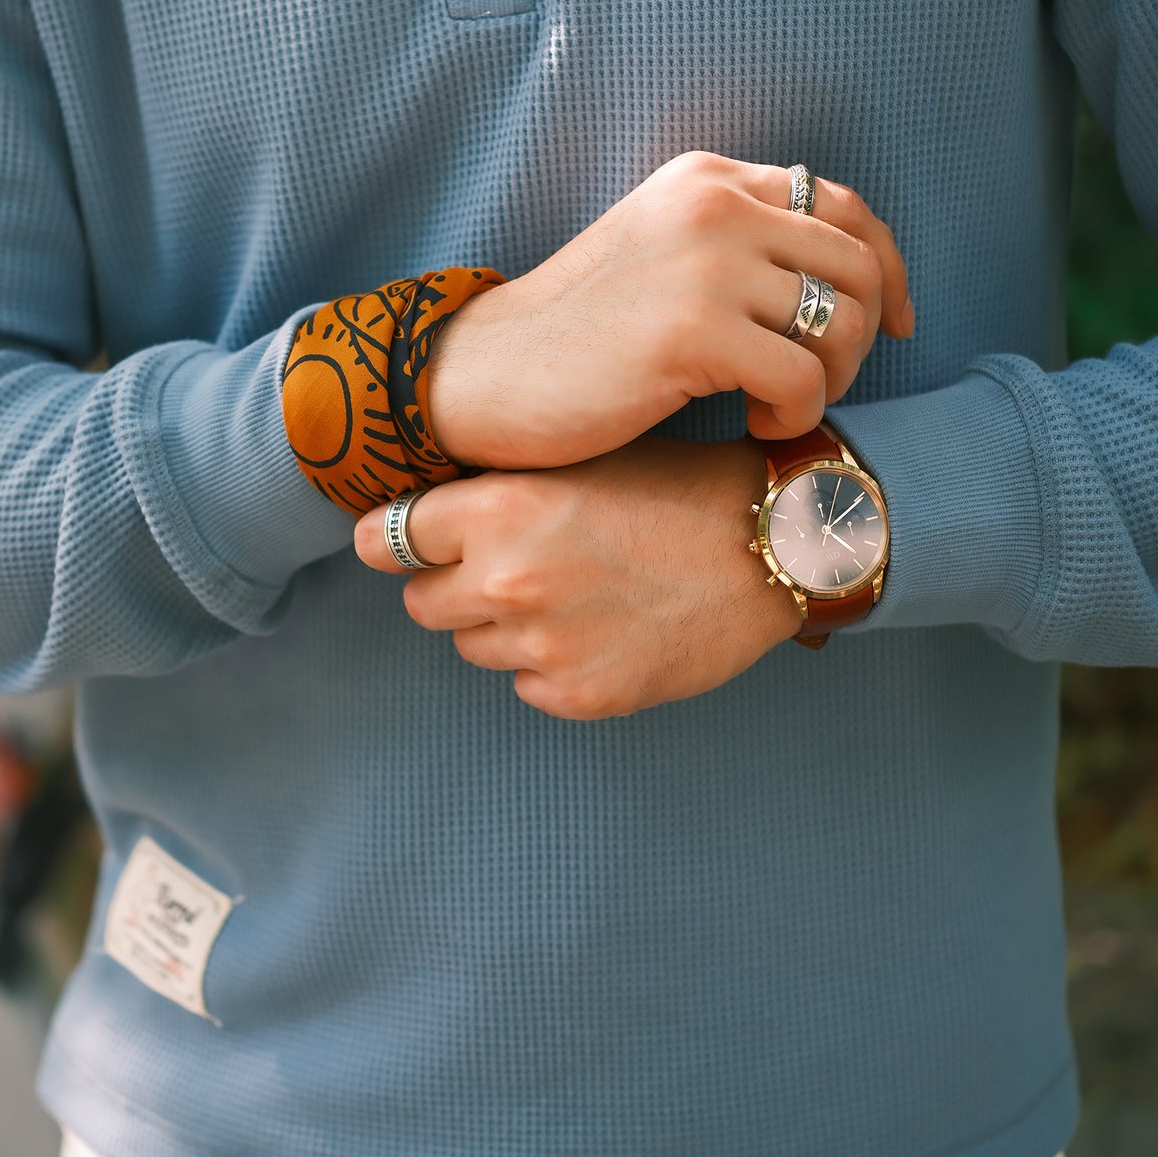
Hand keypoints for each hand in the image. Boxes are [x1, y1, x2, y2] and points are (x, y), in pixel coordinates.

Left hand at [353, 436, 804, 720]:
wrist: (770, 544)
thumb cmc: (674, 489)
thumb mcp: (575, 461)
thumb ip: (491, 492)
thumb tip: (412, 520)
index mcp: (499, 506)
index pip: (387, 539)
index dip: (401, 540)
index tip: (409, 546)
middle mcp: (509, 578)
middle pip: (421, 602)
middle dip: (455, 587)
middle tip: (512, 567)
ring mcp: (544, 643)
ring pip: (473, 647)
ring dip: (505, 627)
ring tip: (574, 594)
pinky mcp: (581, 695)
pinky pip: (527, 687)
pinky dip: (552, 667)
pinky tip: (603, 630)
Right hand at [426, 151, 912, 470]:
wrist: (485, 376)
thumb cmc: (575, 337)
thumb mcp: (661, 259)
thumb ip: (739, 248)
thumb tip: (848, 283)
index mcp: (707, 179)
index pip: (844, 207)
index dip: (889, 268)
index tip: (896, 324)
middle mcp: (714, 204)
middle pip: (859, 265)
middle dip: (864, 338)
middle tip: (819, 385)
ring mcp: (703, 263)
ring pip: (843, 322)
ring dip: (831, 381)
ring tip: (777, 406)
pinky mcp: (692, 331)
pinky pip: (804, 378)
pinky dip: (796, 416)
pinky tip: (753, 424)